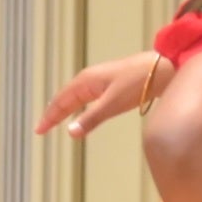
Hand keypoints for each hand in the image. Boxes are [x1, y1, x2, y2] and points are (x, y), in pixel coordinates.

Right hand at [36, 50, 163, 138]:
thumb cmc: (138, 83)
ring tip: (55, 120)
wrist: (163, 68)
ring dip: (64, 108)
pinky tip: (81, 111)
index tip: (38, 131)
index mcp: (85, 81)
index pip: (60, 102)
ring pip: (75, 96)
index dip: (49, 117)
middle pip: (65, 97)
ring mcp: (100, 80)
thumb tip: (69, 132)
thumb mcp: (113, 104)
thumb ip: (91, 119)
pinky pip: (86, 96)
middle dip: (53, 113)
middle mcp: (89, 79)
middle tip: (42, 128)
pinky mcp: (110, 83)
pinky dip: (77, 106)